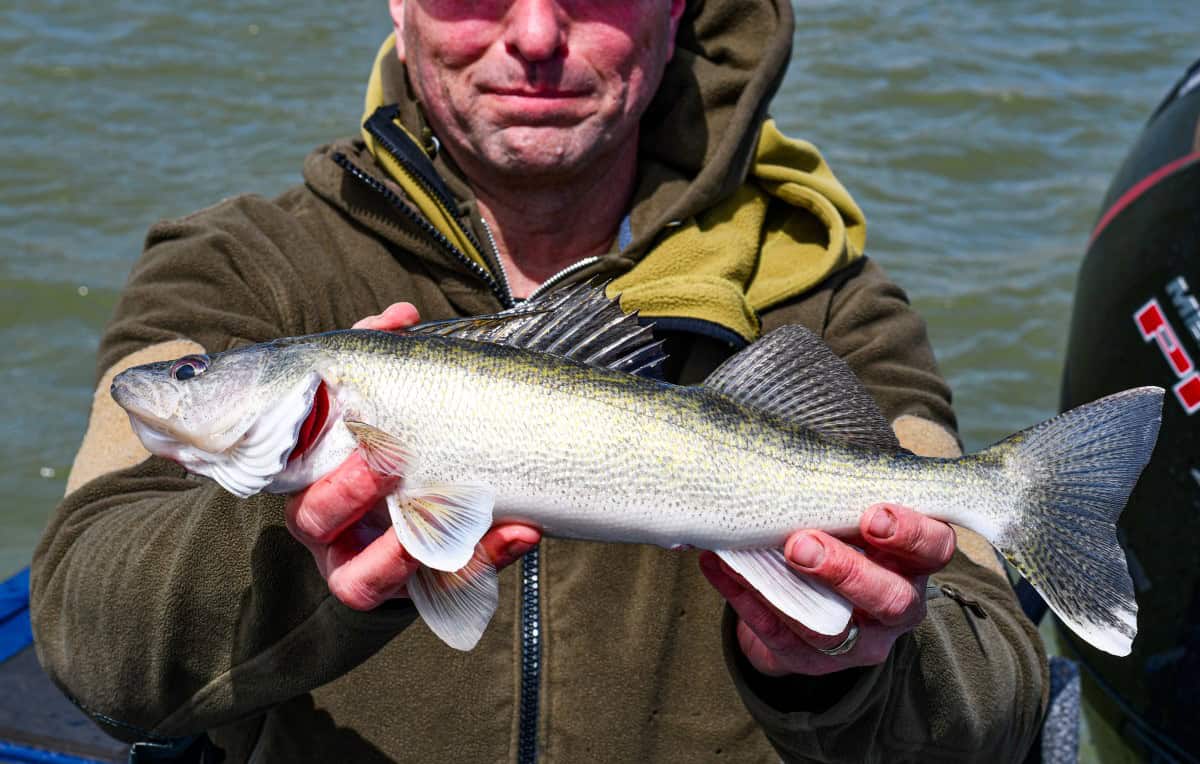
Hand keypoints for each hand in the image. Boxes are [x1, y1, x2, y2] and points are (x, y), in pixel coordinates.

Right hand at [284, 302, 541, 610]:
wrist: (427, 519)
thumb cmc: (392, 454)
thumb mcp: (385, 408)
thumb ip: (387, 359)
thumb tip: (402, 316)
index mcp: (306, 479)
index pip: (286, 465)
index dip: (301, 438)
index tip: (350, 420)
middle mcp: (325, 530)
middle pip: (314, 518)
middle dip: (347, 490)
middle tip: (384, 461)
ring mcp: (366, 567)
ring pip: (365, 577)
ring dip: (406, 547)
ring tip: (458, 514)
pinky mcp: (418, 593)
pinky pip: (442, 589)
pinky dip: (484, 559)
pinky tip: (522, 529)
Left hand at [699, 503, 955, 675]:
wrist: (813, 593)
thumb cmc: (840, 532)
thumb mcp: (853, 512)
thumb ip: (842, 489)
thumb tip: (789, 449)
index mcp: (916, 561)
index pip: (934, 549)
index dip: (908, 533)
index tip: (870, 514)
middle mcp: (898, 606)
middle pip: (889, 599)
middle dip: (845, 570)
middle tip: (801, 543)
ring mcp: (859, 641)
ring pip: (834, 631)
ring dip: (789, 593)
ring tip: (750, 556)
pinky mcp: (813, 661)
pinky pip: (780, 639)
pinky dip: (746, 600)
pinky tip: (718, 565)